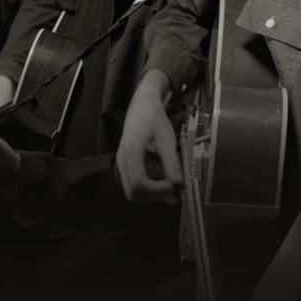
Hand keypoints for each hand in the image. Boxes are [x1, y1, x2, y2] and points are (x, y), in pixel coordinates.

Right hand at [116, 69, 182, 203]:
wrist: (143, 103)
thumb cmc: (155, 118)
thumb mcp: (167, 138)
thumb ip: (172, 162)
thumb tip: (179, 184)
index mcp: (131, 152)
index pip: (139, 184)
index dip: (157, 190)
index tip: (174, 185)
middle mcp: (121, 159)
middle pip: (133, 192)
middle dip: (154, 197)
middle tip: (173, 191)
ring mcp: (120, 161)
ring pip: (131, 191)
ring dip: (150, 195)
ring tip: (169, 189)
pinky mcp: (124, 162)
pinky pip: (132, 183)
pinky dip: (146, 189)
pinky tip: (161, 185)